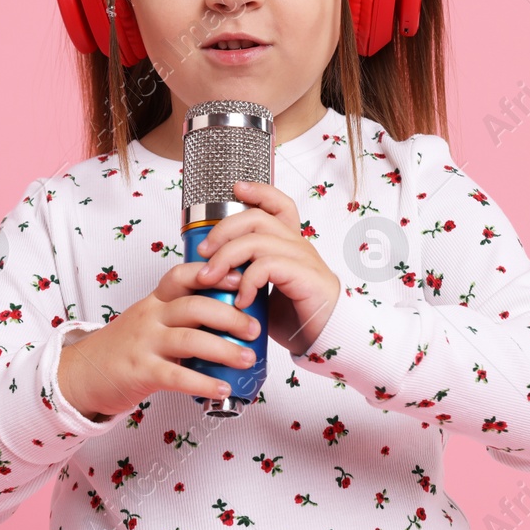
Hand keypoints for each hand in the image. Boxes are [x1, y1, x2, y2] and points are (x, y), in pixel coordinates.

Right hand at [57, 261, 262, 419]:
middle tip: (255, 328)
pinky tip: (223, 388)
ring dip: (224, 349)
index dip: (214, 274)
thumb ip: (181, 315)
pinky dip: (203, 382)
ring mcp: (144, 343)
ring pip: (189, 339)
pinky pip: (176, 375)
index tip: (243, 278)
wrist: (82, 373)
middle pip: (194, 306)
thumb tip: (231, 314)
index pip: (183, 275)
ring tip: (247, 359)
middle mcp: (150, 317)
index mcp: (155, 301)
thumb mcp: (149, 320)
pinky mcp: (140, 371)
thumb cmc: (124, 347)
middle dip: (230, 316)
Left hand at [195, 179, 342, 355]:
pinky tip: (241, 300)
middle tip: (203, 253)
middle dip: (223, 230)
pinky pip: (267, 266)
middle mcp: (298, 245)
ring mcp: (303, 259)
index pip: (279, 205)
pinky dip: (247, 282)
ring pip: (257, 240)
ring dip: (226, 258)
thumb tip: (208, 271)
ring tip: (210, 279)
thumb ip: (244, 275)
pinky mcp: (306, 277)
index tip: (236, 188)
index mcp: (290, 244)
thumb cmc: (295, 317)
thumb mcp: (263, 291)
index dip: (259, 191)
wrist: (325, 341)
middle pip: (257, 218)